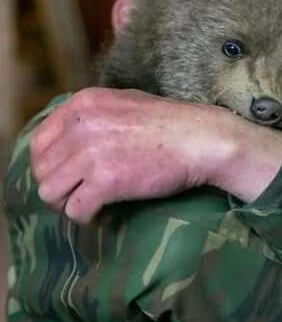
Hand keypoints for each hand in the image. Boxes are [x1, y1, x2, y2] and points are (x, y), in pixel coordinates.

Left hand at [29, 87, 281, 223]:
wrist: (203, 139)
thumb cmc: (172, 124)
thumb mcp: (125, 103)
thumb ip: (93, 116)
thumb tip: (70, 139)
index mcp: (83, 104)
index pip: (39, 141)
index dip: (49, 164)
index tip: (68, 176)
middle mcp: (81, 126)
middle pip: (43, 170)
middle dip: (60, 187)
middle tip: (83, 194)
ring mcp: (91, 154)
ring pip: (51, 193)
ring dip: (70, 204)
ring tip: (93, 205)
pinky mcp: (105, 181)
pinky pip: (76, 210)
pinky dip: (89, 218)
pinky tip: (106, 215)